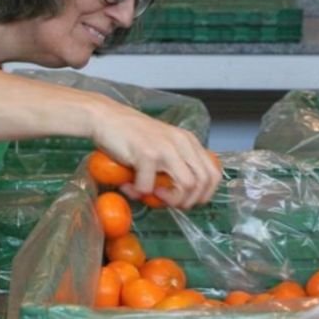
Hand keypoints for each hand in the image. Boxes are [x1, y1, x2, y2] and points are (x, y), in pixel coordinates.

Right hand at [90, 105, 221, 209]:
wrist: (105, 116)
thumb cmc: (130, 134)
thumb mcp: (163, 144)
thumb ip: (175, 162)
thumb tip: (179, 195)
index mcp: (189, 141)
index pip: (213, 174)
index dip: (204, 195)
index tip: (186, 201)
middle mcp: (182, 142)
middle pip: (203, 183)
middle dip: (187, 201)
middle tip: (167, 202)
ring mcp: (166, 147)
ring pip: (186, 185)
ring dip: (169, 200)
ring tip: (149, 194)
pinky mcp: (147, 153)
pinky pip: (149, 186)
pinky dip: (139, 193)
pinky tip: (129, 186)